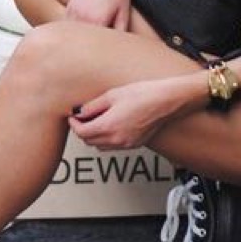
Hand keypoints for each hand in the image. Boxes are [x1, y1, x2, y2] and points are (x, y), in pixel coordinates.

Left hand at [68, 79, 183, 150]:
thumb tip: (79, 112)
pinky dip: (107, 139)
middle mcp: (116, 139)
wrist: (166, 101)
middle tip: (83, 117)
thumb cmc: (143, 94)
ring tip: (97, 120)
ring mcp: (126, 144)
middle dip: (83, 130)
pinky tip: (111, 125)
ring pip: (100, 146)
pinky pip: (113, 146)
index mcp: (108, 126)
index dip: (74, 124)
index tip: (74, 116)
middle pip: (89, 141)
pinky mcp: (135, 144)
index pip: (81, 132)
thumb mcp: (112, 95)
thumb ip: (92, 106)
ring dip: (94, 136)